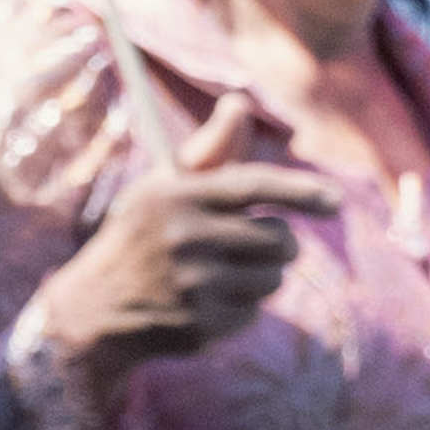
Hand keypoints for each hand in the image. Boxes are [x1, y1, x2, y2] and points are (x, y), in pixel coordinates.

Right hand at [36, 90, 338, 367]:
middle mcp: (184, 239)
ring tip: (225, 271)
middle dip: (281, 241)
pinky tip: (208, 302)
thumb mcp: (164, 186)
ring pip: (274, 278)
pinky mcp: (195, 328)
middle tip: (256, 241)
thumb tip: (240, 102)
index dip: (302, 191)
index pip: (255, 186)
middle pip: (280, 239)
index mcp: (178, 195)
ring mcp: (190, 287)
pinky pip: (254, 313)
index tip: (337, 202)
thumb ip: (211, 149)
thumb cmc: (142, 234)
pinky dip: (242, 307)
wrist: (91, 309)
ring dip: (264, 275)